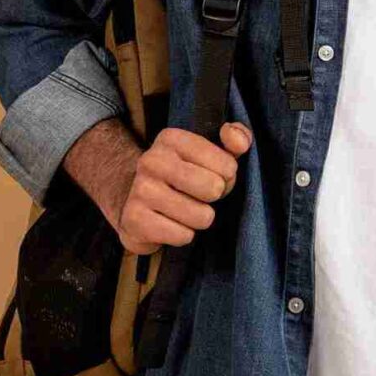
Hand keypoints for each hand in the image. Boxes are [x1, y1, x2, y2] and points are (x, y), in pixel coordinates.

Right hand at [111, 123, 252, 254]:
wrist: (134, 204)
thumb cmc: (186, 177)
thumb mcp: (213, 153)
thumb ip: (237, 139)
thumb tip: (240, 142)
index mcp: (172, 139)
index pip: (227, 165)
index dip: (228, 177)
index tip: (210, 176)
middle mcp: (152, 160)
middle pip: (214, 189)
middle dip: (214, 198)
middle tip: (199, 196)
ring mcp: (141, 189)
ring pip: (202, 216)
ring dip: (199, 219)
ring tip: (184, 211)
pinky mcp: (134, 219)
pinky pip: (183, 236)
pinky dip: (182, 235)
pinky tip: (170, 224)